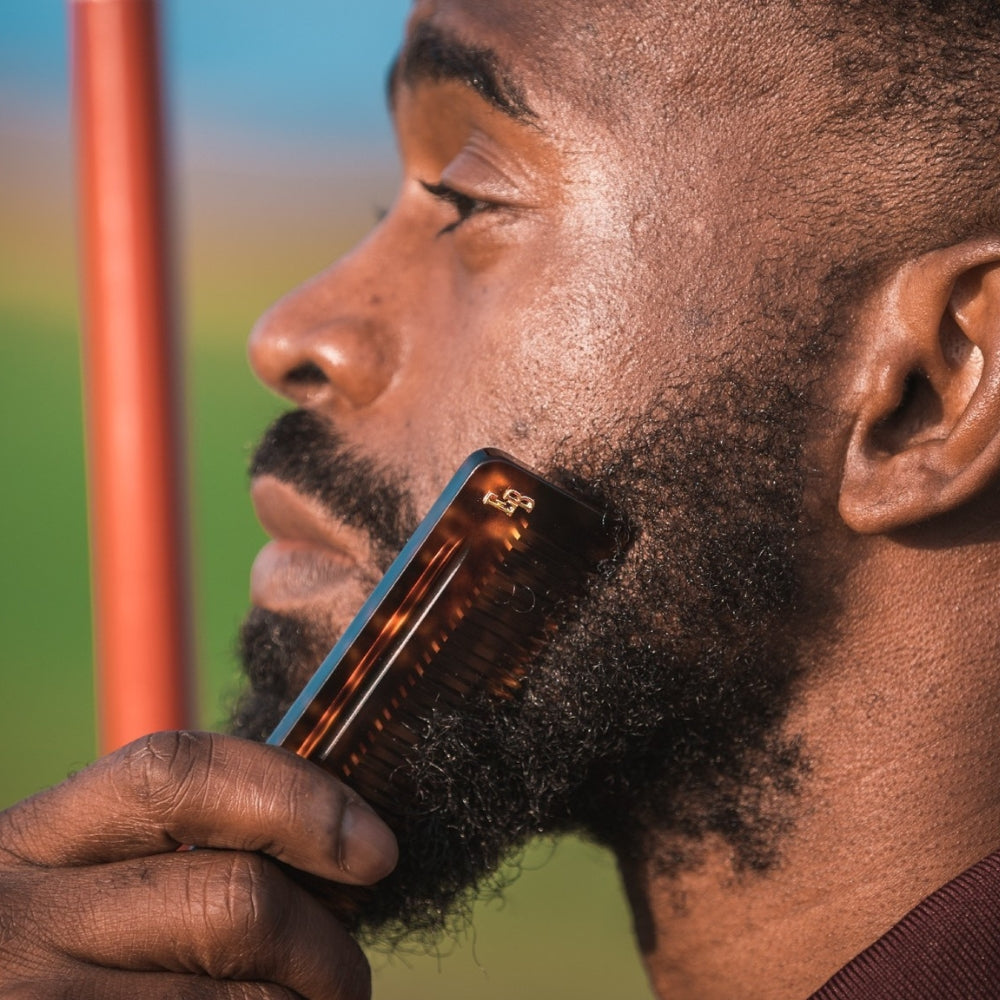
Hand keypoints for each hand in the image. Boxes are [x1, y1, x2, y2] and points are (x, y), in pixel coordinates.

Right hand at [0, 730, 397, 998]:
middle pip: (234, 903)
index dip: (299, 799)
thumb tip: (340, 853)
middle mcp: (18, 922)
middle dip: (325, 950)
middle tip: (346, 982)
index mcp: (27, 842)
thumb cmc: (39, 966)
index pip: (180, 775)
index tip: (377, 850)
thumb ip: (171, 857)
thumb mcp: (68, 891)